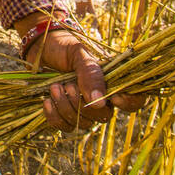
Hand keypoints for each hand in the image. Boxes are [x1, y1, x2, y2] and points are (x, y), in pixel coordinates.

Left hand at [26, 29, 145, 132]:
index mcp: (112, 80)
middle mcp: (102, 98)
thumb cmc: (64, 46)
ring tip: (54, 87)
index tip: (113, 97)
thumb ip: (90, 74)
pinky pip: (65, 127)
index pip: (134, 99)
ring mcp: (84, 108)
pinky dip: (55, 117)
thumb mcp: (79, 53)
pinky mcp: (65, 114)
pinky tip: (47, 101)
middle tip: (68, 85)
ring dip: (66, 108)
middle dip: (83, 104)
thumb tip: (99, 103)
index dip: (129, 103)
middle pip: (104, 116)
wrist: (41, 47)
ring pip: (84, 124)